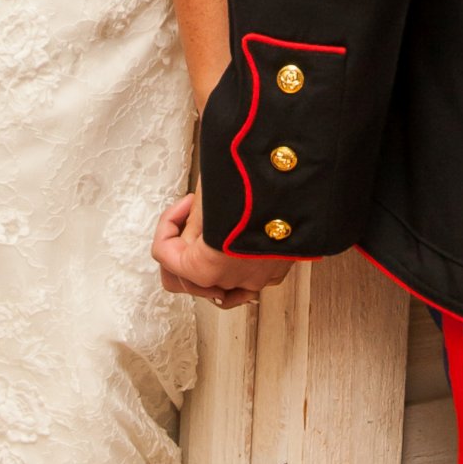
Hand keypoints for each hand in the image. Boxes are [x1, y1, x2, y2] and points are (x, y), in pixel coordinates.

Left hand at [152, 193, 295, 308]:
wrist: (297, 177)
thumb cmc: (252, 183)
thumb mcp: (208, 198)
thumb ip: (193, 226)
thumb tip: (187, 236)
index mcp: (205, 266)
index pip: (166, 254)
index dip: (168, 224)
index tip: (184, 204)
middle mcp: (230, 280)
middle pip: (187, 279)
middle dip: (182, 251)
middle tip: (189, 223)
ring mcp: (255, 279)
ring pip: (218, 287)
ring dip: (207, 264)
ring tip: (212, 236)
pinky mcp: (275, 270)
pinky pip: (246, 282)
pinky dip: (234, 271)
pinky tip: (233, 254)